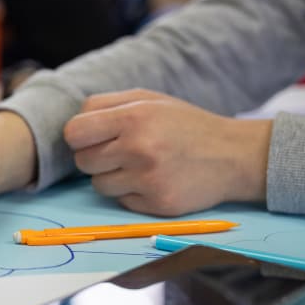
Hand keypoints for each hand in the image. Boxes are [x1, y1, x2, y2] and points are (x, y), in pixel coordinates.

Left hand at [64, 89, 271, 215]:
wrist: (233, 155)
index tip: (93, 137)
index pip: (74, 132)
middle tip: (119, 151)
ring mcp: (148, 179)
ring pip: (98, 185)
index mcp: (134, 116)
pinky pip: (121, 201)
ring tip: (138, 165)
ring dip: (111, 177)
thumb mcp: (147, 100)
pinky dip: (130, 193)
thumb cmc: (183, 124)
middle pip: (83, 161)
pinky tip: (152, 180)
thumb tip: (71, 125)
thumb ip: (105, 105)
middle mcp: (139, 148)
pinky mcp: (157, 204)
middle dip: (95, 157)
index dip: (80, 136)